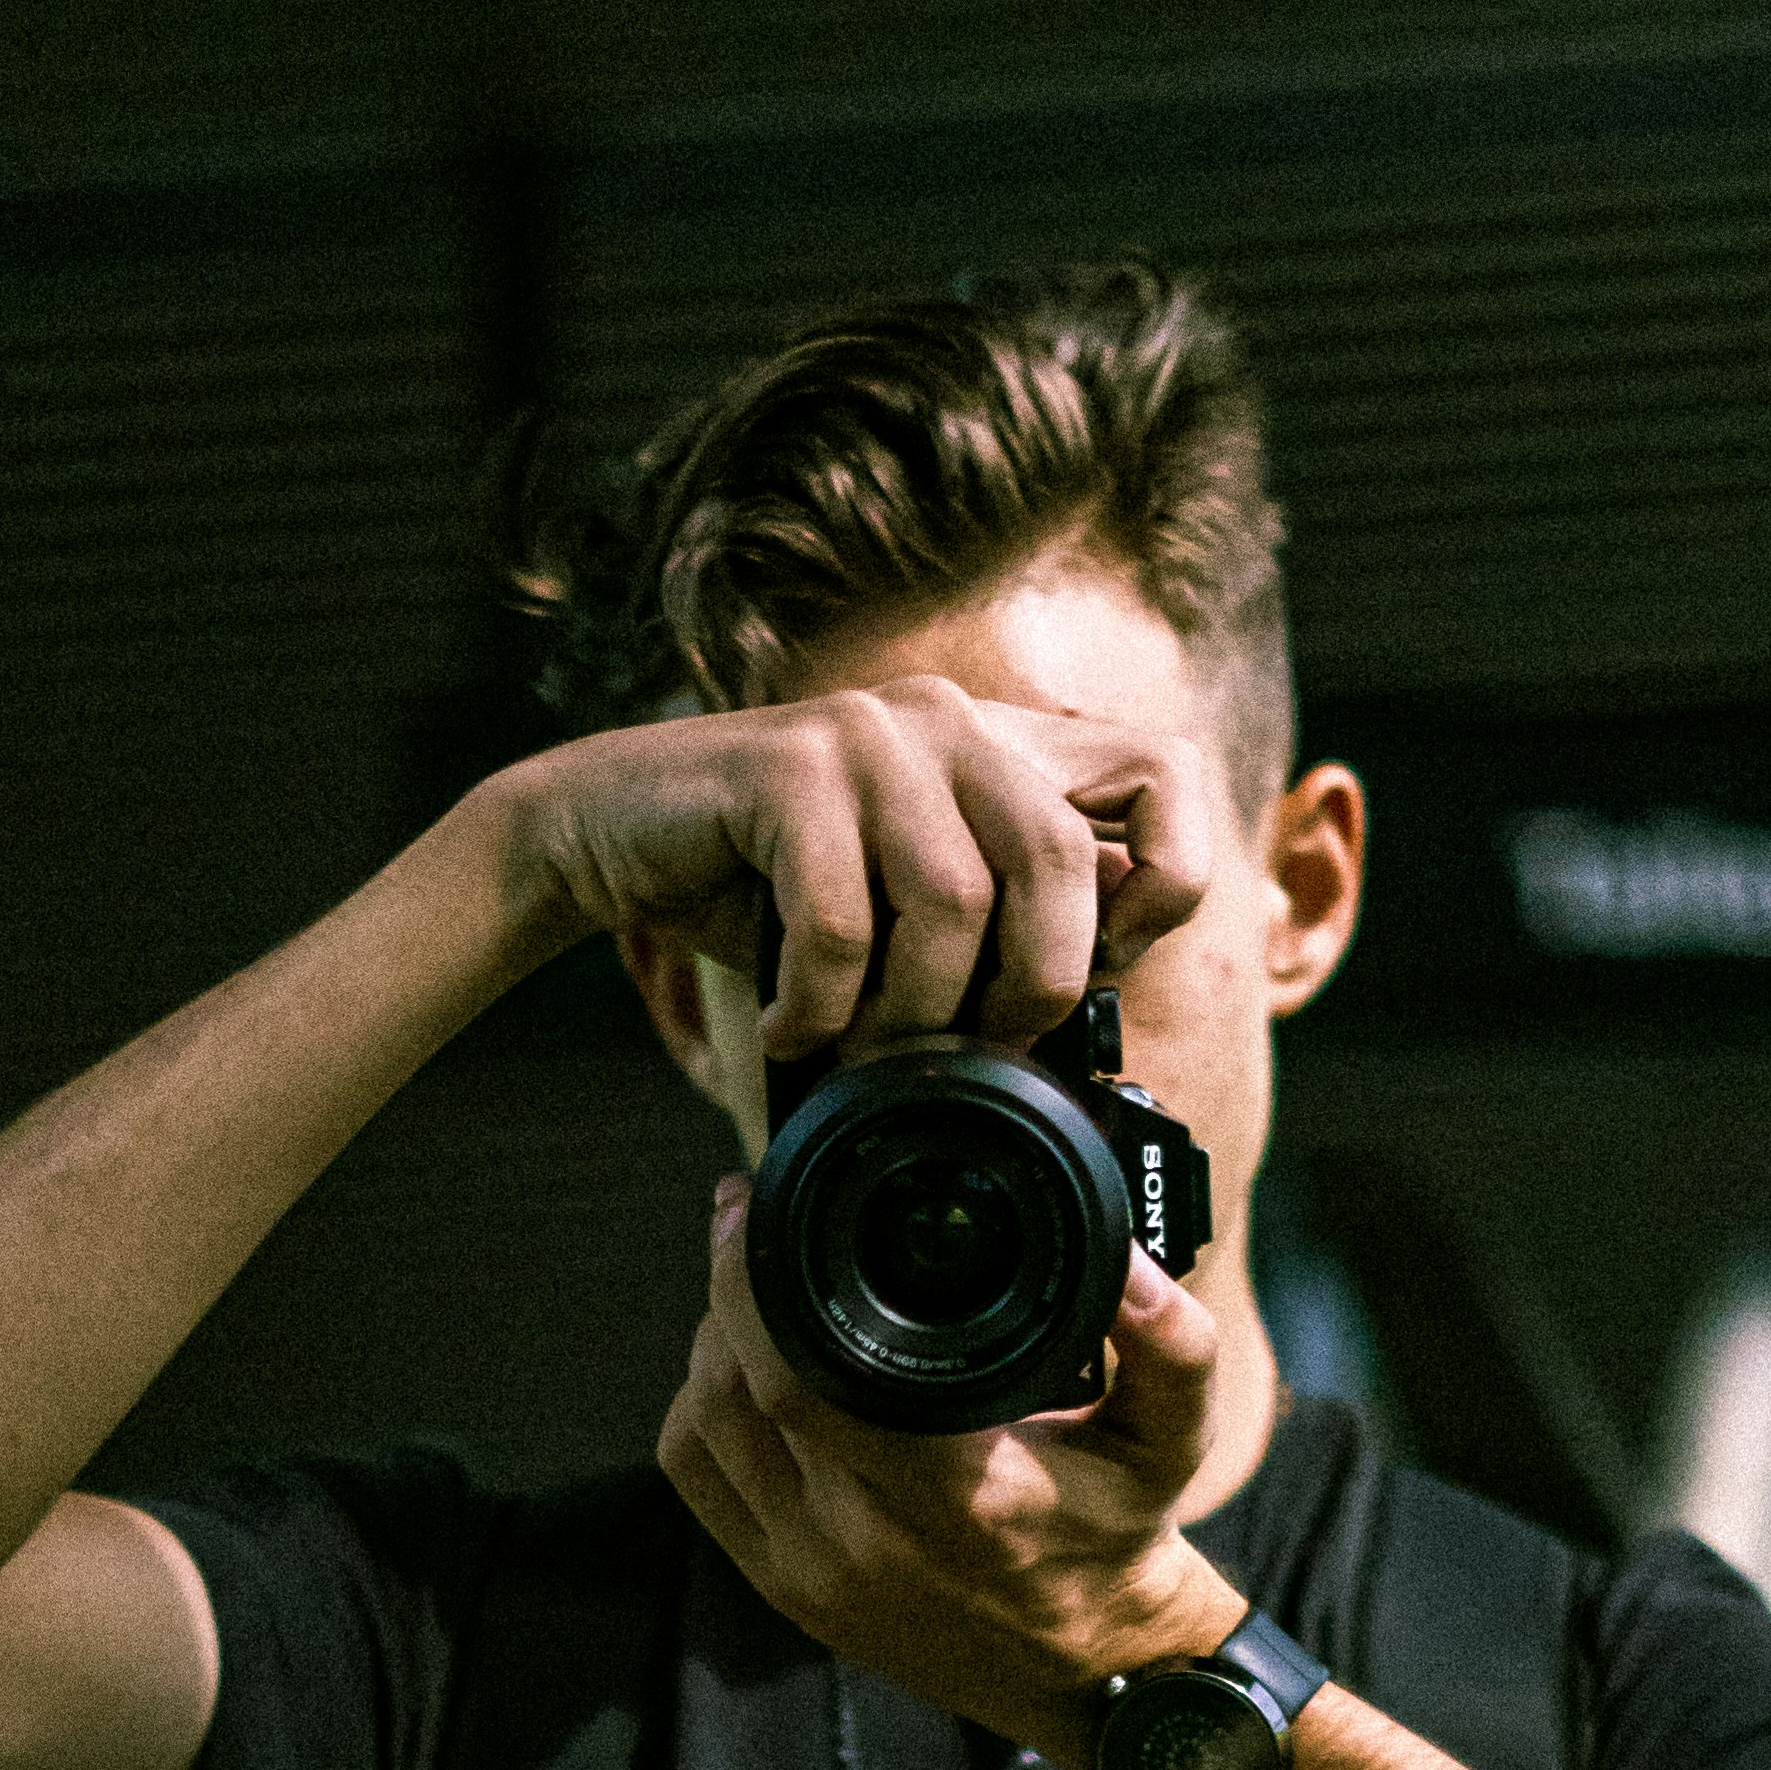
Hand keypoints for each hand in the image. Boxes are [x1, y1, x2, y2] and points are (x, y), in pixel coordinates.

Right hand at [499, 678, 1217, 1048]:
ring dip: (905, 1013)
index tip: (1102, 967)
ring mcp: (872, 731)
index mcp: (1007, 748)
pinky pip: (841, 920)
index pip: (1164, 776)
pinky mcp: (788, 763)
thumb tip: (1096, 1001)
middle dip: (1024, 990)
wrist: (605, 837)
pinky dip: (817, 1008)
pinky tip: (787, 1027)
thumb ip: (1005, 922)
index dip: (1165, 884)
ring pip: (954, 901)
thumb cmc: (767, 895)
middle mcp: (955, 721)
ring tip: (855, 1045)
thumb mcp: (908, 912)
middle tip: (966, 1048)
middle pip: (1063, 864)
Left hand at [658, 1179, 1248, 1759]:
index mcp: (952, 1493)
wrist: (1088, 1669)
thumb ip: (1173, 1342)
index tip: (758, 1201)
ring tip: (750, 1296)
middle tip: (750, 1225)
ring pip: (704, 1427)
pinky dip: (702, 1413)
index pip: (801, 1375)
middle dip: (728, 1290)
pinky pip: (698, 1481)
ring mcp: (813, 1574)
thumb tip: (1124, 1254)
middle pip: (736, 1389)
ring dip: (712, 1349)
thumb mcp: (1174, 1437)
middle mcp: (866, 1541)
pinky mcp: (784, 1592)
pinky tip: (743, 1375)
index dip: (756, 1276)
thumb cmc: (1121, 1535)